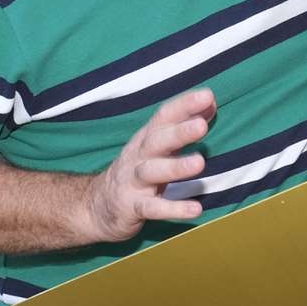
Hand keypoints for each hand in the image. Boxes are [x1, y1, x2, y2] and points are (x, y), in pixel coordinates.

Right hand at [79, 89, 214, 241]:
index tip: (207, 95)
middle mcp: (138, 156)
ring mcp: (133, 182)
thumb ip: (184, 125)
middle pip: (156, 140)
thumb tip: (211, 103)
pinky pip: (152, 208)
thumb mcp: (158, 146)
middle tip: (201, 126)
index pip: (164, 117)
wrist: (95, 205)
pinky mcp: (132, 207)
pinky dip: (172, 209)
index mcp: (147, 139)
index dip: (184, 105)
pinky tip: (195, 209)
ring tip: (199, 163)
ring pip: (152, 172)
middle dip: (179, 132)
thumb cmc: (137, 170)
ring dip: (176, 167)